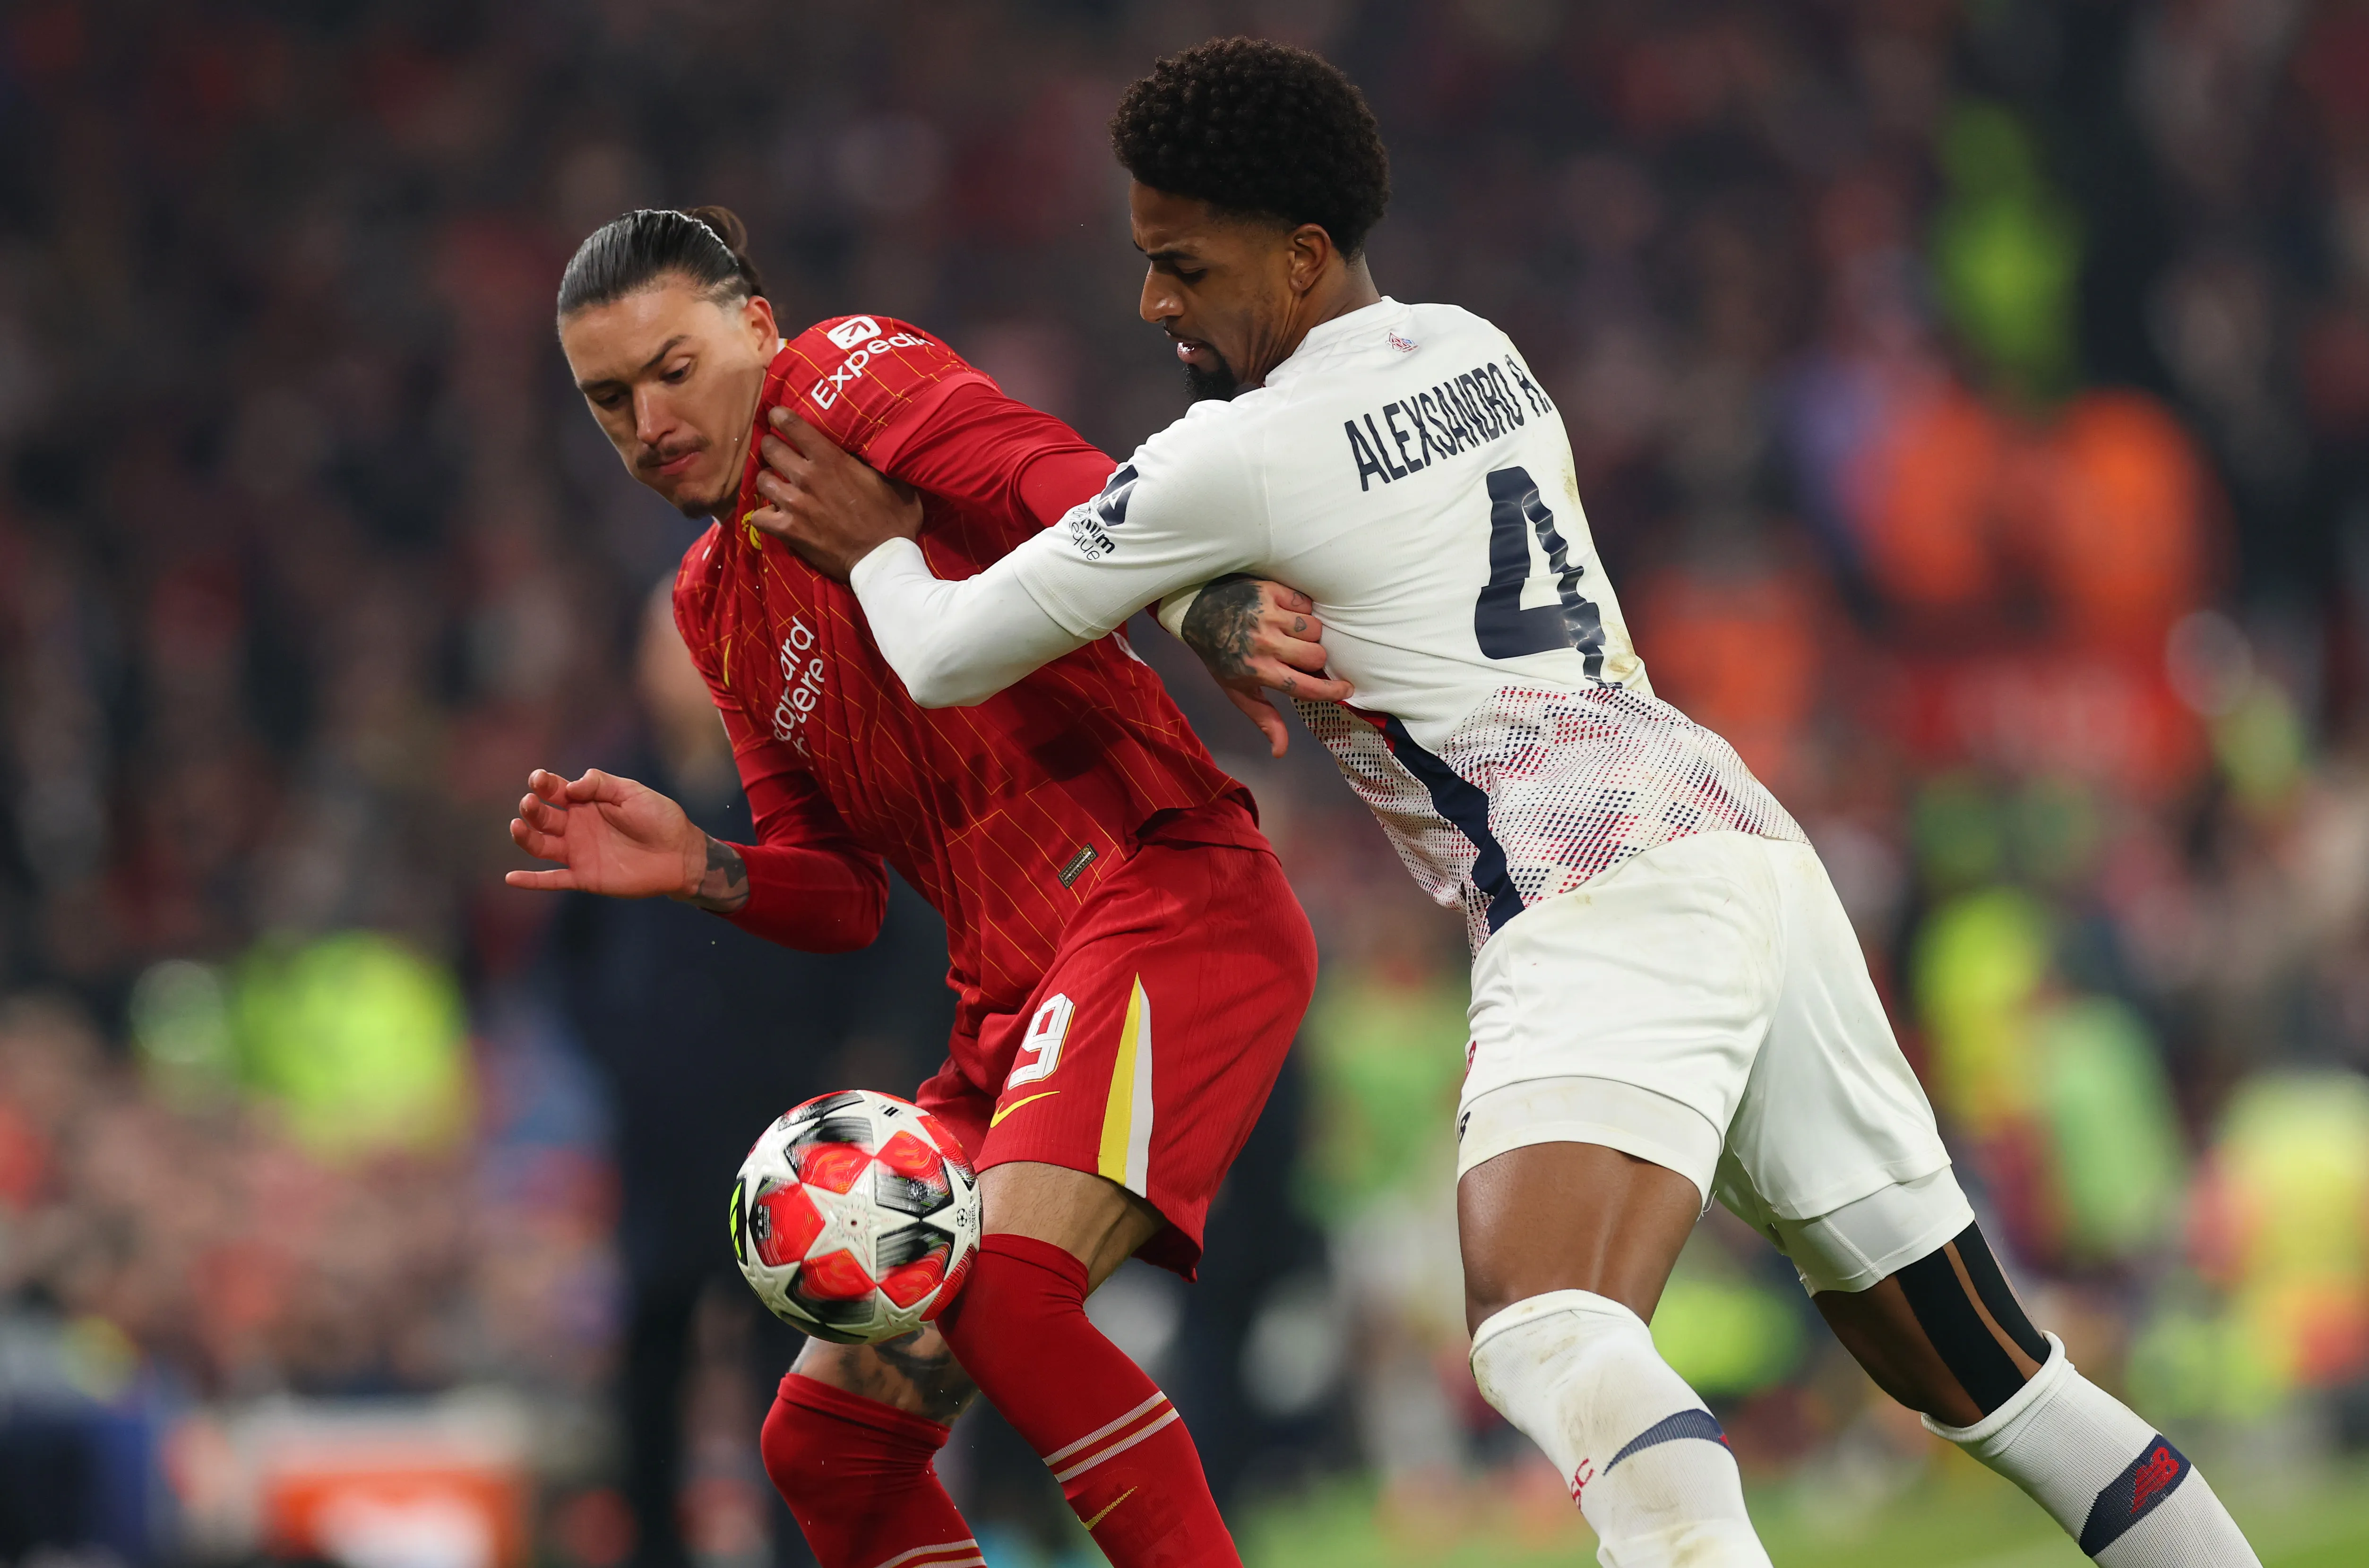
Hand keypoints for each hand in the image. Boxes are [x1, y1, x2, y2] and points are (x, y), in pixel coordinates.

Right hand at [505, 768, 747, 910]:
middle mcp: (576, 826)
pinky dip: (532, 880)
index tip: (538, 779)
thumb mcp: (632, 793)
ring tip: (516, 826)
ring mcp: (578, 852)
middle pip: (543, 817)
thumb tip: (570, 785)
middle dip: (532, 808)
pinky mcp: (585, 876)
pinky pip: (553, 879)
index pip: (555, 791)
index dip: (543, 784)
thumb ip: (602, 785)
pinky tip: (511, 878)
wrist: (680, 853)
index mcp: (586, 802)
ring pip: (541, 846)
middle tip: (529, 802)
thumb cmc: (659, 818)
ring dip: (525, 837)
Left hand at [747, 407, 922, 579]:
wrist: (884, 559)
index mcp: (830, 459)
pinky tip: (773, 515)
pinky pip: (759, 516)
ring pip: (761, 480)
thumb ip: (870, 460)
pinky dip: (764, 515)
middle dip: (771, 447)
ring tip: (776, 484)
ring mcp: (794, 504)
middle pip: (770, 448)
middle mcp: (806, 476)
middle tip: (777, 452)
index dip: (780, 417)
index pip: (792, 425)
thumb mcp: (891, 479)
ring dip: (768, 480)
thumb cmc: (893, 518)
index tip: (777, 417)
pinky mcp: (788, 531)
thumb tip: (865, 446)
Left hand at [1178, 575, 1352, 757]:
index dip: (1332, 691)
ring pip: (1315, 628)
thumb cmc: (1220, 655)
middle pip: (1316, 655)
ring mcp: (1268, 615)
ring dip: (1309, 633)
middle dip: (1314, 658)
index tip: (1346, 690)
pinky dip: (1301, 609)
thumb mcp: (1236, 689)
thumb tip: (1281, 752)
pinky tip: (1285, 613)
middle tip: (1298, 655)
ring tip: (1291, 633)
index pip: (1306, 687)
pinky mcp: (1270, 591)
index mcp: (1258, 671)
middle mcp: (1264, 643)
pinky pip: (1306, 603)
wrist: (1197, 610)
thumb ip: (1263, 718)